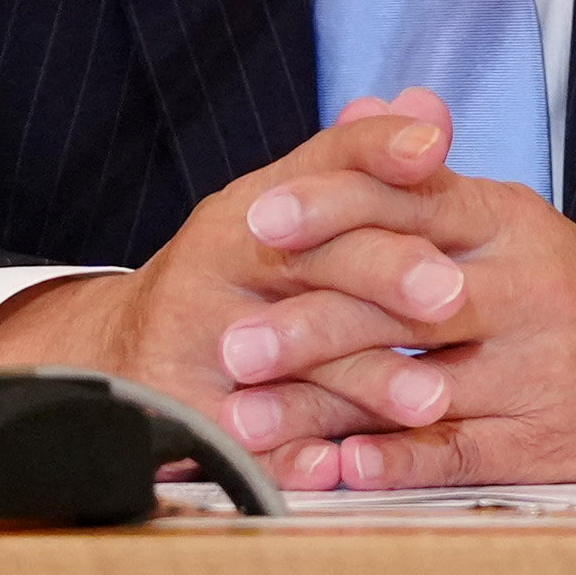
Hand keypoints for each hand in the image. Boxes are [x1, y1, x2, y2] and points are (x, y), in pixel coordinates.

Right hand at [0, 101, 473, 493]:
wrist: (122, 352)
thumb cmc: (240, 278)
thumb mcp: (289, 212)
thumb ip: (364, 167)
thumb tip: (429, 108)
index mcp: (254, 204)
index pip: (322, 162)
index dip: (376, 151)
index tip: (433, 151)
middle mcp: (218, 259)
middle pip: (310, 257)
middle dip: (387, 273)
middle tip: (453, 295)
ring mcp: (194, 336)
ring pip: (290, 356)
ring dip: (364, 379)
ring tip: (430, 399)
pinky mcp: (180, 411)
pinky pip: (247, 437)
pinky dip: (294, 455)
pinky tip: (341, 465)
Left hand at [221, 92, 575, 487]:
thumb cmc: (556, 284)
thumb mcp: (503, 217)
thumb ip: (421, 178)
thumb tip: (355, 110)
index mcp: (509, 221)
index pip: (416, 202)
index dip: (336, 208)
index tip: (261, 219)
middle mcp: (527, 288)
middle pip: (407, 300)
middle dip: (311, 321)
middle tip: (232, 339)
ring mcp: (537, 368)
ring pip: (419, 383)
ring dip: (326, 401)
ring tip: (248, 413)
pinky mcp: (541, 441)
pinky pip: (457, 451)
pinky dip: (393, 460)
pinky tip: (336, 463)